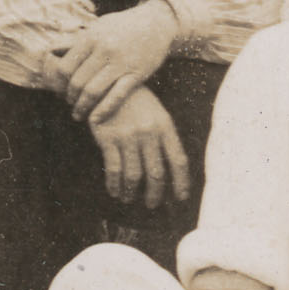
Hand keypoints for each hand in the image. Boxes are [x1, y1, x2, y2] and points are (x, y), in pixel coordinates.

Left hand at [57, 0, 177, 119]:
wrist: (158, 23)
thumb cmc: (123, 26)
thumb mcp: (98, 27)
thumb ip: (75, 41)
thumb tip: (51, 52)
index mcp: (91, 37)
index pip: (65, 68)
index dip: (58, 84)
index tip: (59, 91)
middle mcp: (105, 50)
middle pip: (77, 82)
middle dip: (70, 97)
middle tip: (70, 103)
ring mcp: (121, 62)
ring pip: (93, 91)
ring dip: (82, 107)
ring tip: (79, 114)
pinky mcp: (137, 74)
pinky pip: (117, 96)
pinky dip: (103, 110)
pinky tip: (95, 119)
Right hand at [88, 87, 192, 210]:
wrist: (107, 84)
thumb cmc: (137, 102)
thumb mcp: (157, 113)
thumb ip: (164, 137)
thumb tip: (171, 167)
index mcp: (165, 127)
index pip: (178, 160)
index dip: (181, 182)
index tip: (181, 198)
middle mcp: (149, 133)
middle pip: (156, 172)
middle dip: (155, 193)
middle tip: (152, 204)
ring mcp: (128, 136)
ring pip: (134, 175)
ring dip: (131, 192)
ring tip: (129, 199)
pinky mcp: (108, 139)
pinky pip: (113, 168)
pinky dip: (114, 184)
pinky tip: (114, 191)